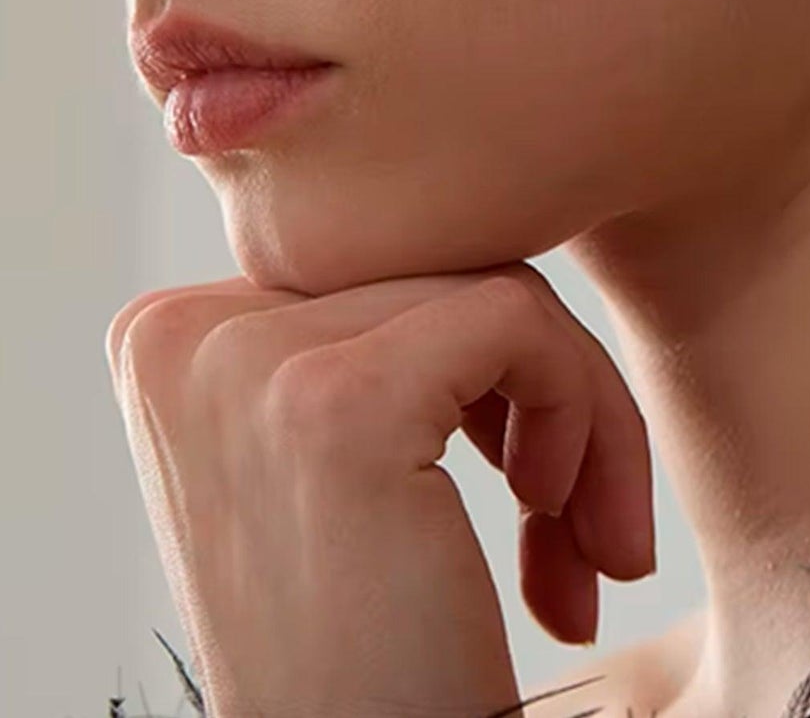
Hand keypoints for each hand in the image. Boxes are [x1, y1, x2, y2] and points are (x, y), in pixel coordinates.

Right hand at [105, 261, 655, 717]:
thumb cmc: (373, 652)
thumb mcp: (339, 464)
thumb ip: (380, 333)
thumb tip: (506, 205)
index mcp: (177, 338)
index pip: (390, 269)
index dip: (486, 377)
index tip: (533, 497)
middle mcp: (184, 333)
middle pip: (446, 270)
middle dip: (548, 403)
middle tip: (584, 544)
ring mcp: (246, 360)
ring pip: (501, 290)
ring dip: (580, 426)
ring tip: (578, 556)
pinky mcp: (333, 401)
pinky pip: (521, 318)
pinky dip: (585, 418)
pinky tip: (569, 545)